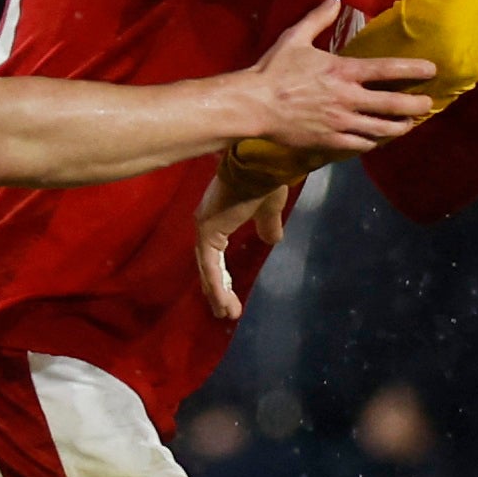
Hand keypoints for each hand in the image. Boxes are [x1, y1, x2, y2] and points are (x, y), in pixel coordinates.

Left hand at [194, 162, 294, 322]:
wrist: (261, 163)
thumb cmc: (265, 180)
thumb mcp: (269, 208)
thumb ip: (267, 224)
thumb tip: (272, 239)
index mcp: (219, 218)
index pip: (214, 254)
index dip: (221, 276)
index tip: (230, 296)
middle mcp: (207, 223)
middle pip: (208, 264)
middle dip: (217, 289)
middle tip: (224, 311)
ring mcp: (206, 227)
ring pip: (208, 268)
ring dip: (216, 292)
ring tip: (226, 313)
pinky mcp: (209, 231)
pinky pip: (210, 265)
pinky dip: (216, 284)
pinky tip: (222, 302)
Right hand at [232, 0, 433, 153]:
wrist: (253, 105)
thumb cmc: (272, 71)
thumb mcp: (294, 38)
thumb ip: (318, 19)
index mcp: (342, 71)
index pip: (388, 70)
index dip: (413, 70)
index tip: (431, 70)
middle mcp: (347, 98)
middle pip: (393, 104)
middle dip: (416, 105)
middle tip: (428, 104)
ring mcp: (340, 122)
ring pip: (381, 128)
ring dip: (400, 126)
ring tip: (409, 124)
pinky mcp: (330, 140)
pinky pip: (360, 144)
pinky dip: (373, 141)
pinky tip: (378, 138)